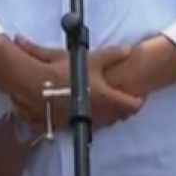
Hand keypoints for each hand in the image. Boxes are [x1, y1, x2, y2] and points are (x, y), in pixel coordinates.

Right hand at [13, 38, 143, 131]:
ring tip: (103, 102)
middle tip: (120, 97)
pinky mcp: (71, 125)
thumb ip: (112, 55)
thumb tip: (128, 50)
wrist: (37, 85)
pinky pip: (87, 125)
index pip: (132, 106)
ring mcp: (86, 121)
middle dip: (123, 108)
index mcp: (108, 98)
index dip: (137, 100)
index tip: (137, 94)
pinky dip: (91, 118)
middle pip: (120, 117)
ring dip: (108, 114)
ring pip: (105, 123)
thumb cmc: (66, 71)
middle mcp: (100, 114)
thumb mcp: (91, 59)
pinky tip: (85, 109)